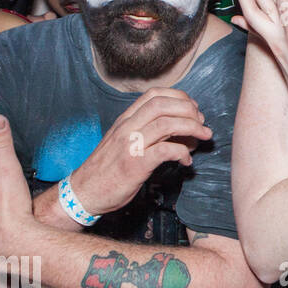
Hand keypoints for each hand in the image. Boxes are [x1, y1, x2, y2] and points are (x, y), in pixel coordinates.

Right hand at [69, 88, 212, 216]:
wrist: (83, 193)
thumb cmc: (108, 169)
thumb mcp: (124, 141)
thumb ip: (148, 131)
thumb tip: (183, 128)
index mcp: (125, 120)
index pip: (154, 94)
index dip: (179, 97)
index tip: (192, 109)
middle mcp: (126, 128)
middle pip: (162, 104)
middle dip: (189, 109)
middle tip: (202, 123)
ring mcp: (130, 145)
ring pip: (166, 124)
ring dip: (192, 128)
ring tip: (204, 136)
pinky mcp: (135, 165)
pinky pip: (165, 150)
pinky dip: (182, 152)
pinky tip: (186, 161)